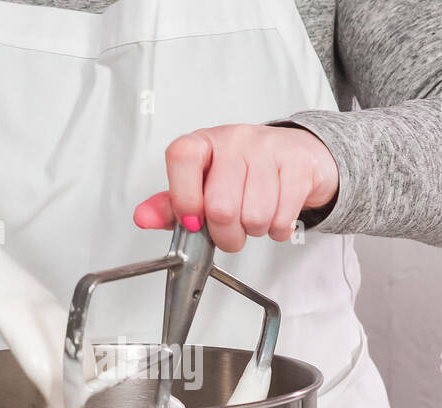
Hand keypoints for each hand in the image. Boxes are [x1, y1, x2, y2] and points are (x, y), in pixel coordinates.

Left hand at [133, 124, 338, 252]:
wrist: (296, 156)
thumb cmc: (242, 174)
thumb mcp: (202, 186)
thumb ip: (170, 206)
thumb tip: (143, 217)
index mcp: (203, 143)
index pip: (181, 157)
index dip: (184, 198)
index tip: (192, 221)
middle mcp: (234, 140)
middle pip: (220, 205)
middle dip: (225, 235)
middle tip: (230, 232)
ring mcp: (268, 149)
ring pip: (254, 216)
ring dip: (254, 231)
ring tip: (254, 218)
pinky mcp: (297, 164)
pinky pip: (282, 217)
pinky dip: (277, 229)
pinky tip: (275, 214)